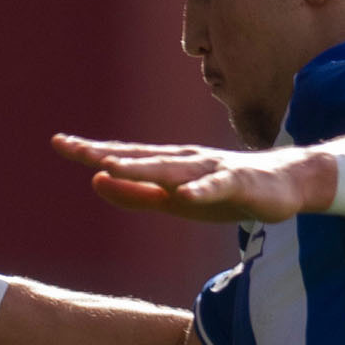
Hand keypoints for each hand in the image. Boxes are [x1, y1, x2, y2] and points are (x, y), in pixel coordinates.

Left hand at [51, 132, 327, 222]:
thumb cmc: (224, 192)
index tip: (58, 143)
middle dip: (105, 153)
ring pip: (172, 170)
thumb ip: (135, 194)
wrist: (286, 185)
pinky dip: (201, 191)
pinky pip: (217, 187)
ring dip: (142, 168)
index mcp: (167, 165)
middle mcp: (185, 161)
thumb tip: (95, 181)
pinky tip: (185, 195)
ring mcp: (211, 170)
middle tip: (72, 147)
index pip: (124, 156)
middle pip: (139, 157)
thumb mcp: (172, 201)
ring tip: (112, 166)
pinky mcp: (238, 183)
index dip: (91, 151)